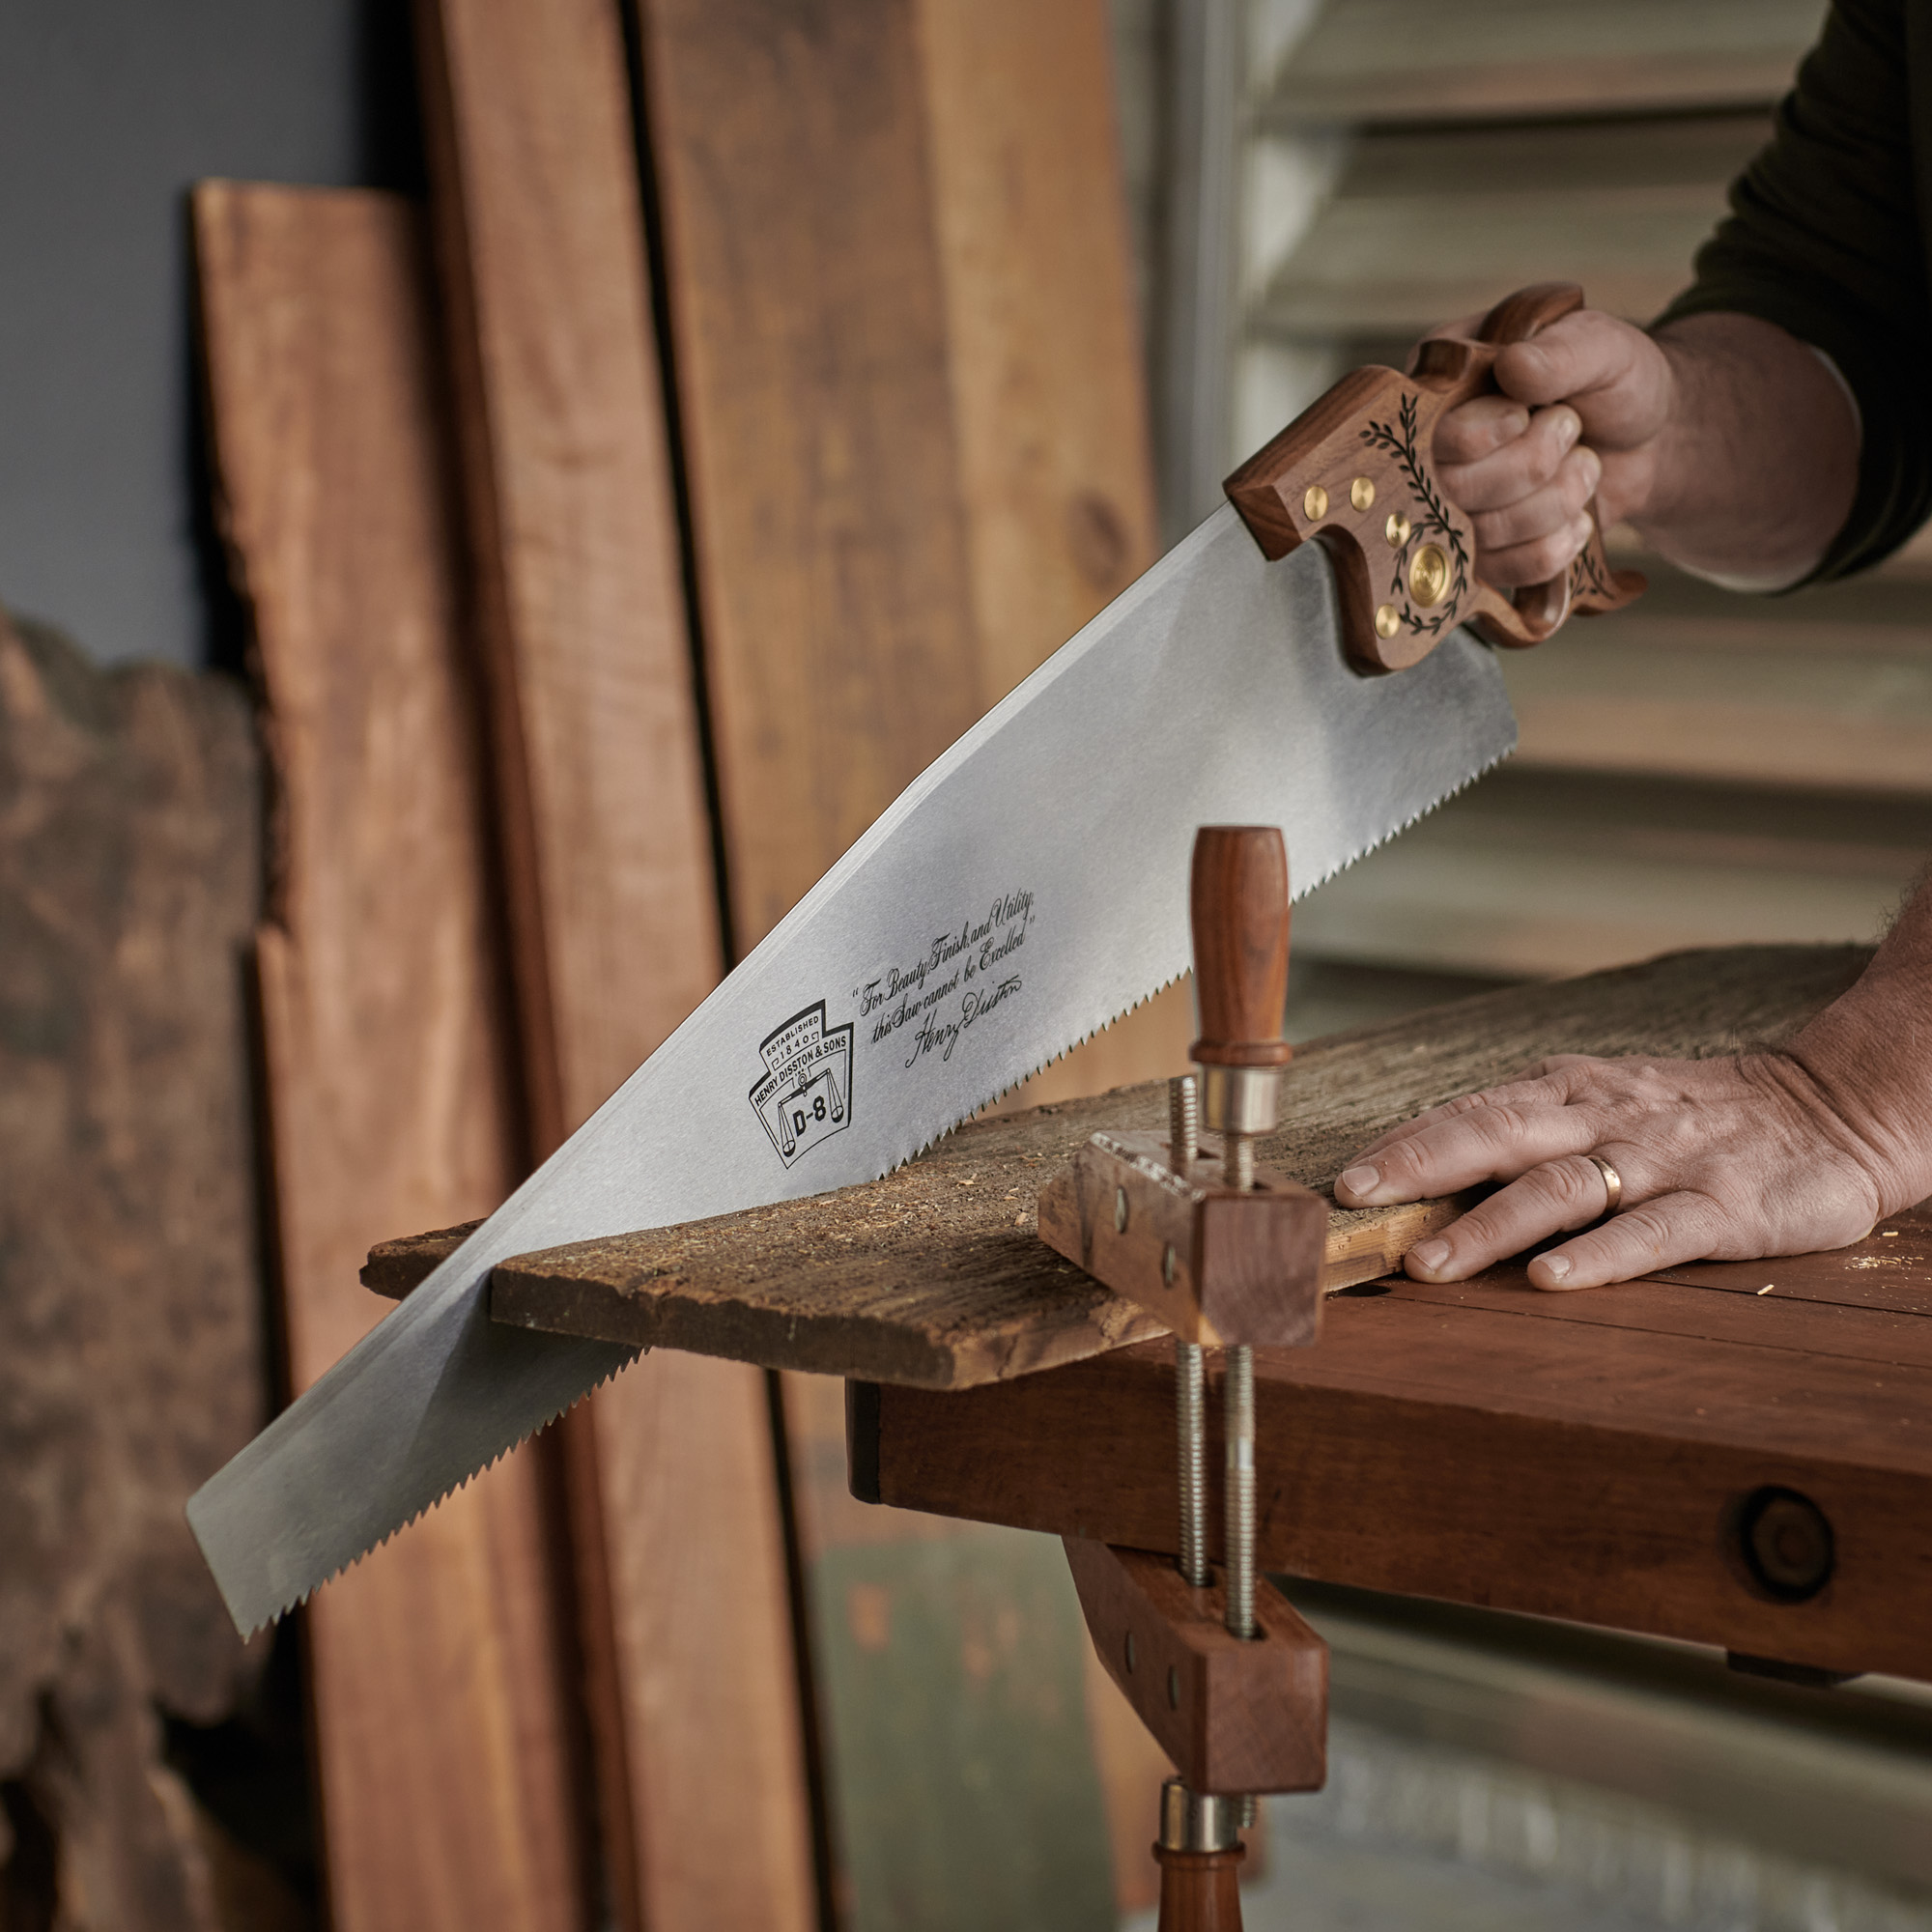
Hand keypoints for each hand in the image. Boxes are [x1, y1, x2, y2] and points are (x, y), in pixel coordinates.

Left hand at [1332, 1051, 1890, 1289]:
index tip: (1343, 1181)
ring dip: (1489, 1226)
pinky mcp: (1721, 1206)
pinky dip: (1600, 1256)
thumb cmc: (1694, 1114)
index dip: (1404, 1144)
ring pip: (1560, 1187)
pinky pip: (1652, 1232)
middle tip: (1360, 1204)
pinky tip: (1554, 1279)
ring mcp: (1662, 1161)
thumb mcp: (1601, 1102)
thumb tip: (1419, 1169)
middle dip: (1420, 1169)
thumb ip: (1523, 1131)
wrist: (1835, 1107)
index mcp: (1566, 1091)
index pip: (1469, 1112)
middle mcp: (1602, 1118)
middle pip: (1497, 1136)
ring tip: (1430, 1262)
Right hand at [1427, 306, 1674, 588]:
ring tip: (1585, 464)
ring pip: (1483, 533)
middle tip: (1572, 429)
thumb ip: (1560, 351)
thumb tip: (1514, 367)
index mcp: (1445, 387)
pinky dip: (1555, 545)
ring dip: (1555, 500)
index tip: (1531, 410)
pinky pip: (1504, 571)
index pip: (1436, 434)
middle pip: (1454, 489)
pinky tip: (1578, 516)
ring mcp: (1456, 510)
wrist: (1649, 440)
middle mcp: (1436, 453)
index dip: (1486, 433)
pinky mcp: (1483, 555)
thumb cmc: (1614, 382)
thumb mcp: (1601, 346)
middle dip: (1532, 465)